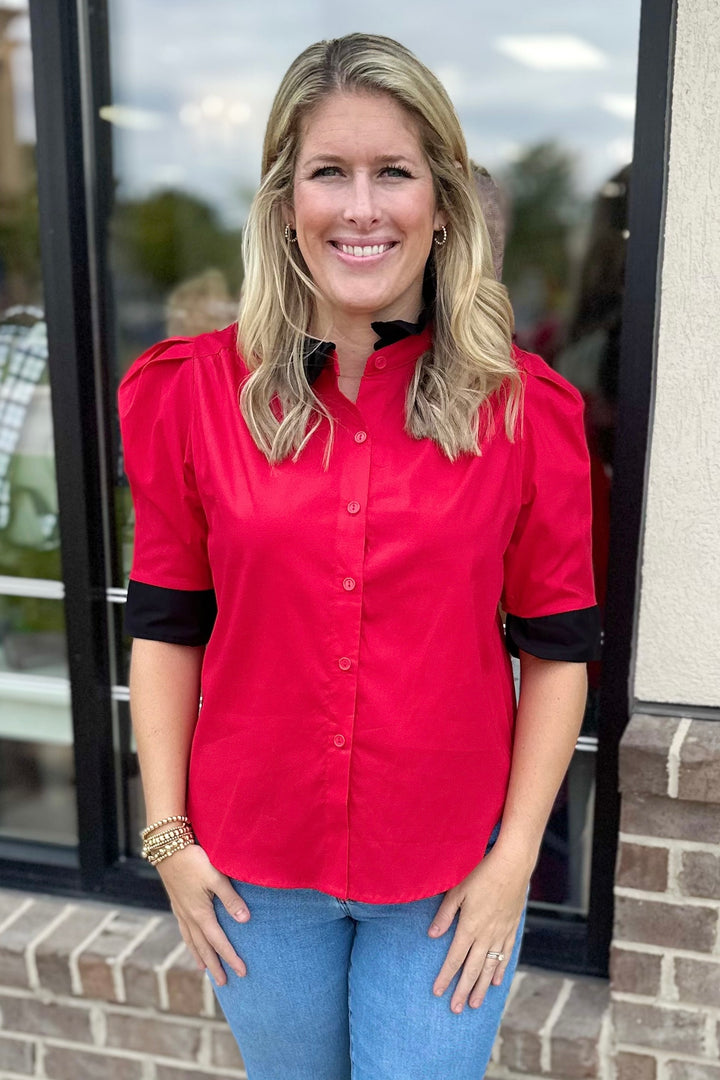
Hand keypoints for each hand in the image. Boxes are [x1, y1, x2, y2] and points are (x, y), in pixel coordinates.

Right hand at [156, 843, 249, 985]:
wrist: (168, 846)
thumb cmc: (194, 860)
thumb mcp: (216, 877)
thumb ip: (230, 899)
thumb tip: (244, 921)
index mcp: (200, 913)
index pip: (219, 941)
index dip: (231, 957)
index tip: (242, 972)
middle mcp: (189, 916)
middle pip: (203, 947)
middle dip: (215, 965)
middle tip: (224, 982)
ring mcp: (180, 910)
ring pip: (191, 940)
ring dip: (200, 955)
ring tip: (205, 969)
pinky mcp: (176, 902)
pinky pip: (184, 929)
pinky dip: (189, 940)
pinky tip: (191, 940)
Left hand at [428, 846, 528, 1012]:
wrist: (512, 865)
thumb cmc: (481, 873)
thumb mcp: (457, 890)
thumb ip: (445, 914)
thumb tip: (432, 934)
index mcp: (469, 927)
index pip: (454, 958)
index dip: (445, 977)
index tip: (437, 992)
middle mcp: (485, 935)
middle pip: (472, 970)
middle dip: (462, 991)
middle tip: (455, 1009)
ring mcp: (500, 934)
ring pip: (489, 968)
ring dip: (481, 987)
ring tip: (474, 1004)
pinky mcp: (511, 929)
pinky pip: (505, 955)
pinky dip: (500, 971)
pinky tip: (495, 982)